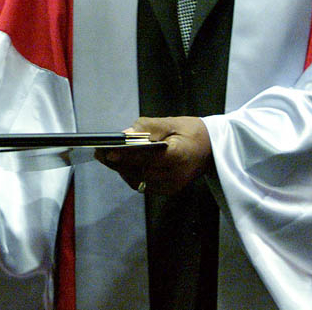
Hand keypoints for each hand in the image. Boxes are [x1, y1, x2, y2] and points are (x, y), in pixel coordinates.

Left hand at [95, 116, 211, 195]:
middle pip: (140, 171)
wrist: (211, 149)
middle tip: (100, 152)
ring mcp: (171, 186)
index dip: (126, 156)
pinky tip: (122, 164)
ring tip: (106, 157)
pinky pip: (144, 184)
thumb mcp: (171, 122)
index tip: (108, 151)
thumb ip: (148, 127)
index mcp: (179, 156)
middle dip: (118, 162)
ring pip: (139, 180)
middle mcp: (175, 175)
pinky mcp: (168, 190)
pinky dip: (131, 174)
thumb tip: (125, 134)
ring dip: (122, 169)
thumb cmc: (191, 132)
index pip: (148, 158)